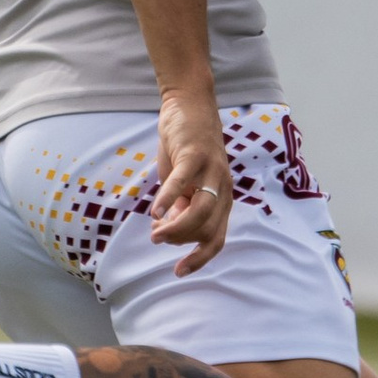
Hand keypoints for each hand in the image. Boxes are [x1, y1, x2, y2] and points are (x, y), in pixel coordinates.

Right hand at [148, 84, 231, 275]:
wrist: (189, 106)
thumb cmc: (186, 148)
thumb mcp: (186, 183)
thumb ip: (182, 206)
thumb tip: (167, 230)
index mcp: (222, 198)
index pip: (216, 238)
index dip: (199, 258)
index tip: (178, 271)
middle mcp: (223, 187)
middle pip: (207, 228)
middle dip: (181, 241)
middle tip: (157, 237)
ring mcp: (211, 171)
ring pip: (200, 211)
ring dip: (175, 227)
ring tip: (155, 231)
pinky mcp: (195, 155)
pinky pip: (182, 183)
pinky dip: (169, 200)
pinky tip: (155, 212)